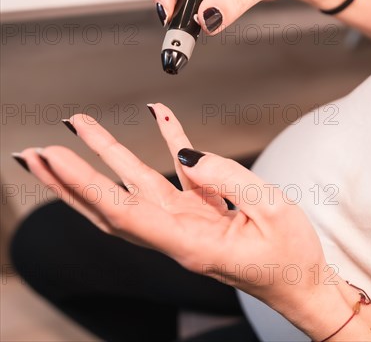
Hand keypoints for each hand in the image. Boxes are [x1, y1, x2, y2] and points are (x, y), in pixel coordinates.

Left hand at [16, 104, 331, 310]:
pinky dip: (168, 143)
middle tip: (37, 153)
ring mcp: (189, 223)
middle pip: (113, 206)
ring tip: (83, 127)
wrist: (301, 283)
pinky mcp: (204, 212)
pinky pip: (180, 174)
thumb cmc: (291, 258)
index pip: (125, 213)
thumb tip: (186, 154)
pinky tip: (159, 119)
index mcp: (191, 245)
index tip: (54, 159)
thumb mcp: (272, 211)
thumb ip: (229, 178)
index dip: (85, 185)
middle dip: (72, 179)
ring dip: (108, 158)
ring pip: (138, 188)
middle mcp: (179, 236)